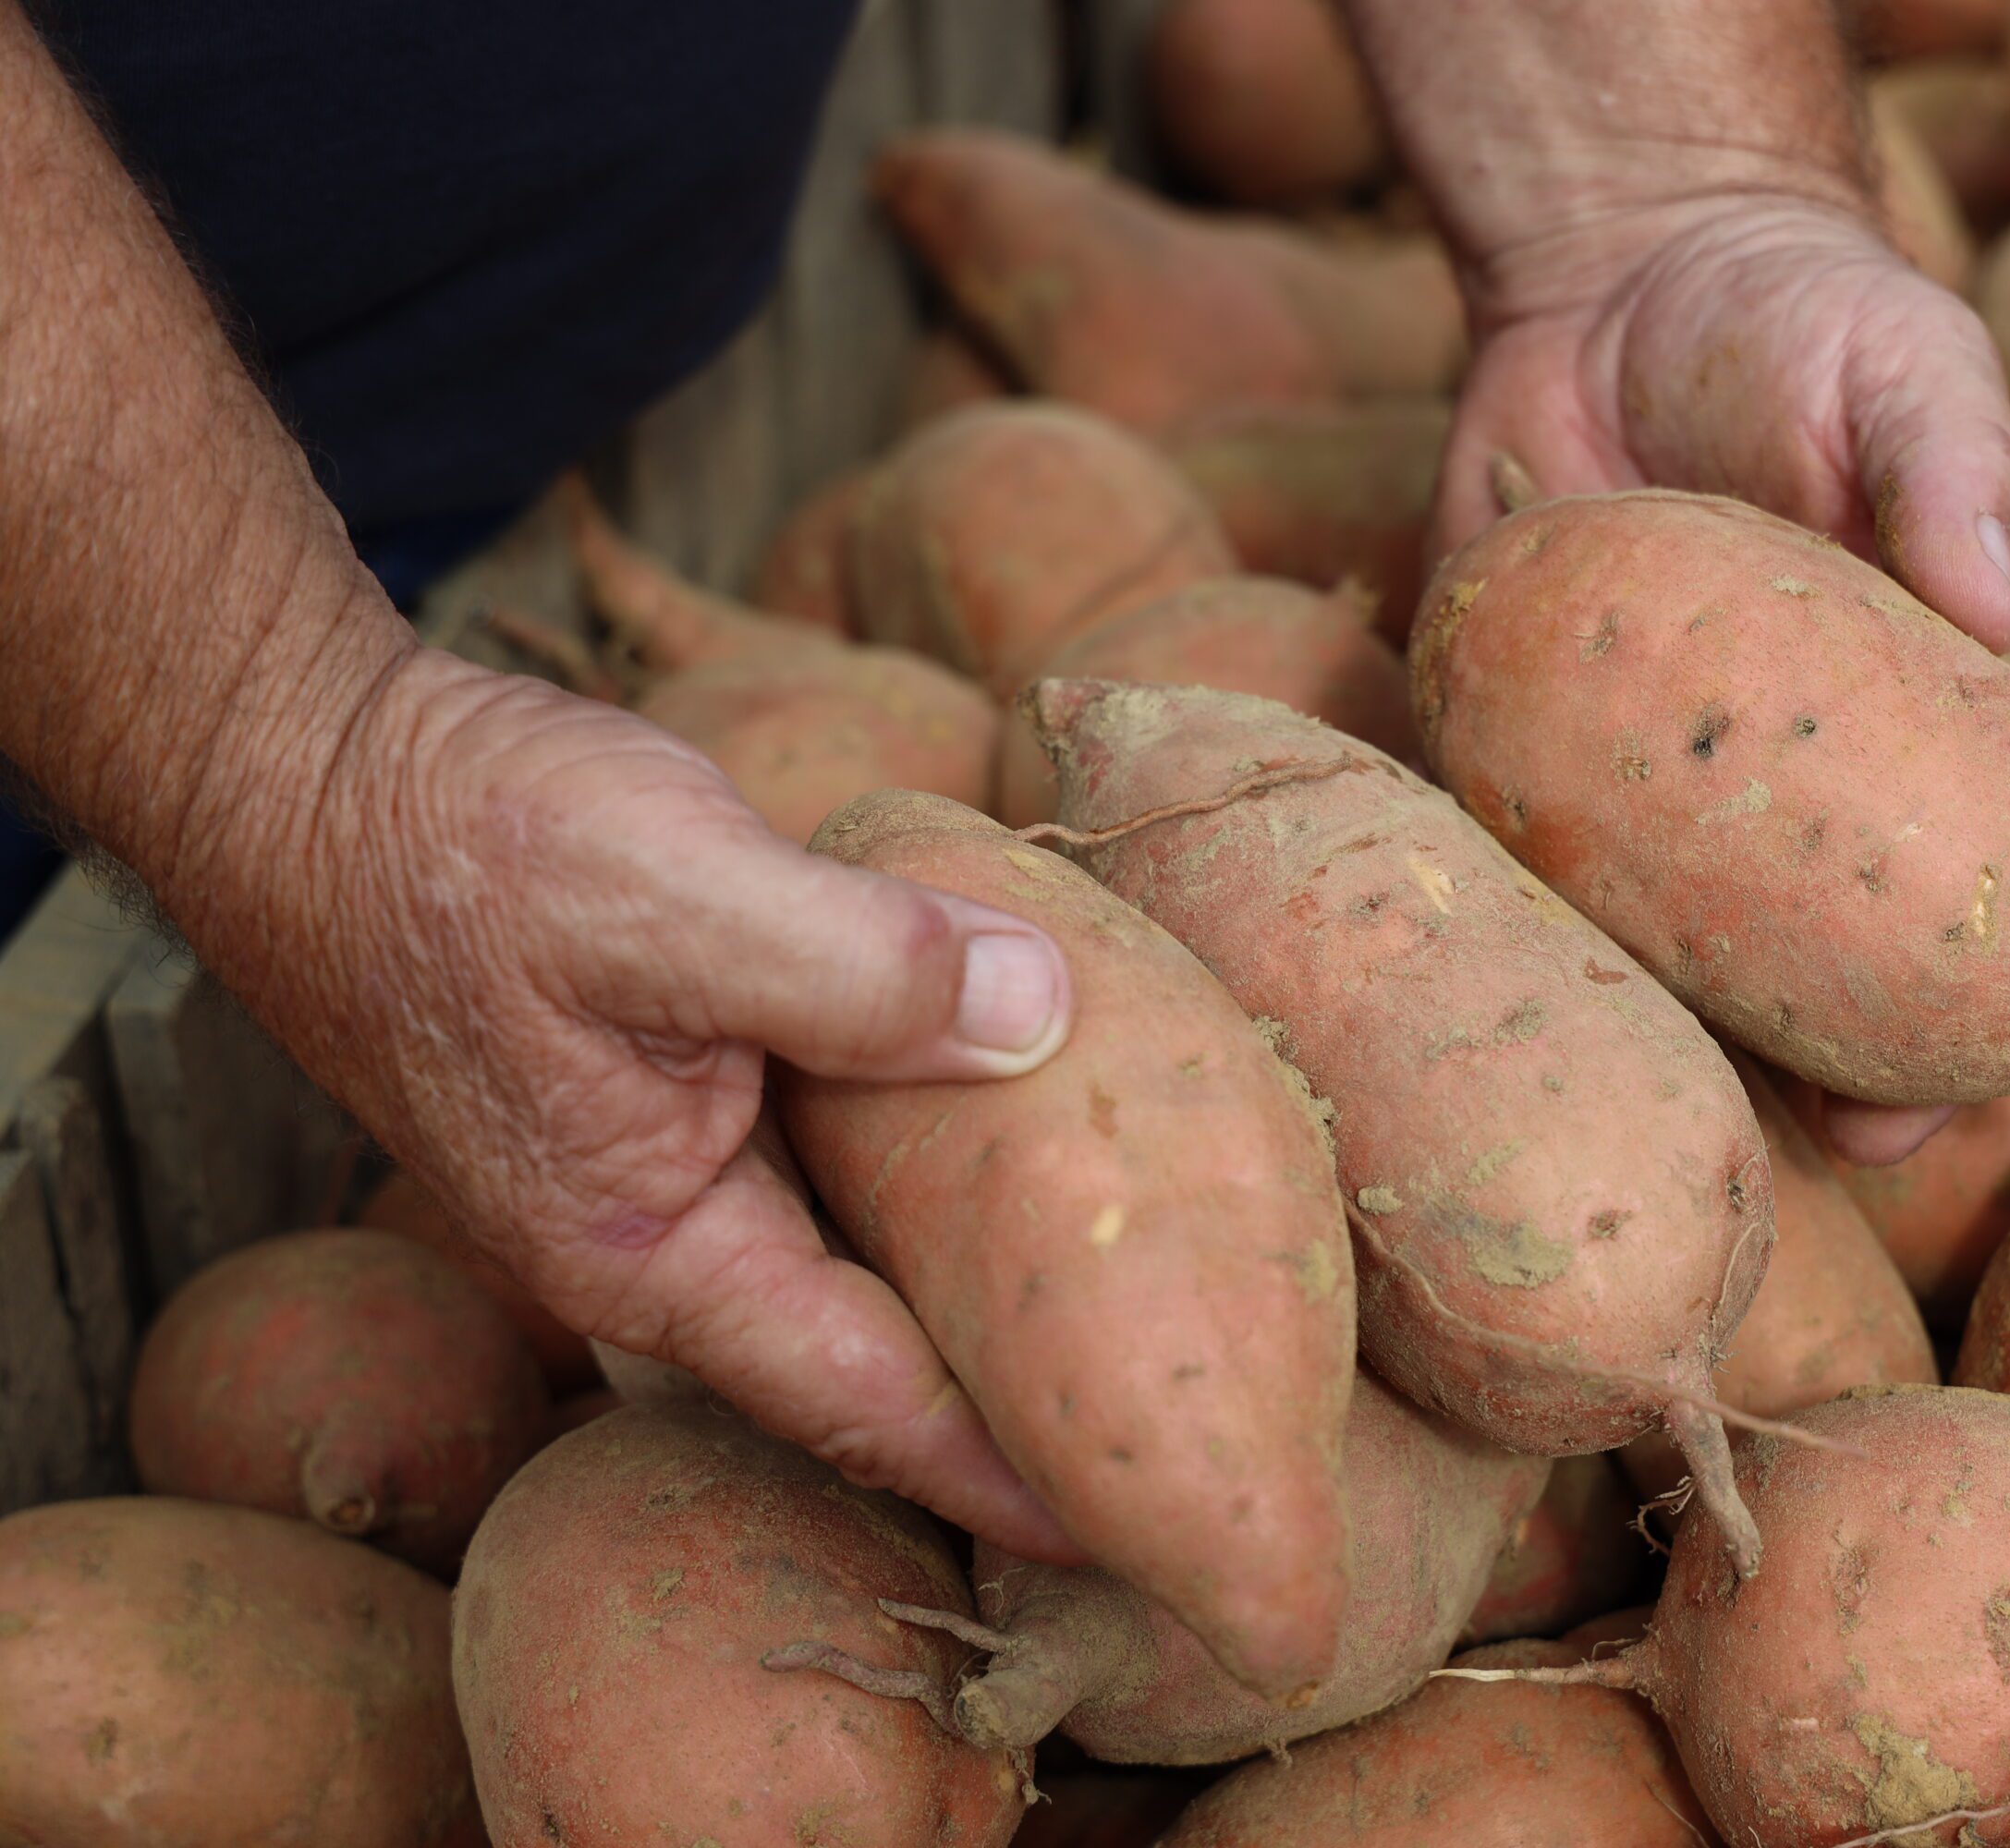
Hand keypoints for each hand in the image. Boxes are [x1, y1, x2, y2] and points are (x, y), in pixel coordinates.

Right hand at [291, 651, 1084, 1556]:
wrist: (318, 772)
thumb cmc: (460, 844)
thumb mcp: (675, 893)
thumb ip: (864, 968)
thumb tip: (1046, 1012)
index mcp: (655, 1252)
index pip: (869, 1404)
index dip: (1007, 1471)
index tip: (1138, 1520)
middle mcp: (667, 1243)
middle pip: (875, 1357)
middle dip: (1012, 1392)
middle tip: (1173, 1410)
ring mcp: (671, 1170)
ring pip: (860, 1251)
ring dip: (978, 1270)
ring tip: (1134, 1284)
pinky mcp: (685, 1091)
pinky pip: (837, 1156)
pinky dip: (928, 1154)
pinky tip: (1025, 1114)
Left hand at [1440, 192, 2009, 1161]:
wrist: (1620, 266)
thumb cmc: (1809, 318)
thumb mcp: (1910, 368)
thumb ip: (1952, 471)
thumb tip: (1994, 602)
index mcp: (1901, 725)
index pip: (1956, 891)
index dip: (1968, 1005)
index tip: (1962, 1088)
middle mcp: (1771, 778)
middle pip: (1804, 959)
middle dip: (1825, 1066)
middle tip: (1835, 1145)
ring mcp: (1638, 768)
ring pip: (1655, 941)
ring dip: (1663, 1029)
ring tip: (1665, 1104)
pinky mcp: (1513, 724)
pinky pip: (1511, 840)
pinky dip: (1514, 910)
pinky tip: (1511, 978)